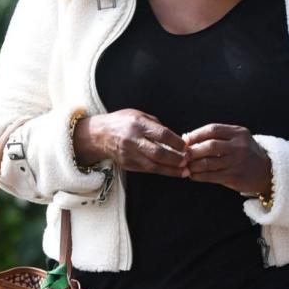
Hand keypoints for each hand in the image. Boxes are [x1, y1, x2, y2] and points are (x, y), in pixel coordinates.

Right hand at [74, 110, 188, 175]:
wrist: (100, 134)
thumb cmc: (124, 122)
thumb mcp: (140, 115)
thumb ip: (157, 126)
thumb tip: (176, 139)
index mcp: (138, 124)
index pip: (161, 134)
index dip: (176, 142)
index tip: (186, 146)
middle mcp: (133, 140)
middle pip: (158, 152)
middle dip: (175, 159)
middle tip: (188, 161)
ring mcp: (129, 154)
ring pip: (153, 165)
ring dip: (171, 170)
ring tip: (184, 172)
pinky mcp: (127, 164)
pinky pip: (147, 170)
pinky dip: (161, 171)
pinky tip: (172, 172)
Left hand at [182, 123, 271, 193]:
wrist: (267, 171)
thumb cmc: (245, 154)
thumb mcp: (237, 139)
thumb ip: (217, 137)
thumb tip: (187, 138)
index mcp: (238, 133)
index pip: (213, 129)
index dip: (196, 135)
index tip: (184, 141)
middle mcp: (240, 146)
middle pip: (210, 146)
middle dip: (192, 151)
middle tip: (183, 155)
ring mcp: (238, 162)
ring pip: (209, 163)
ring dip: (193, 165)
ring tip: (186, 167)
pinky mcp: (235, 177)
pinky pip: (212, 176)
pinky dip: (199, 176)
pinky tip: (193, 176)